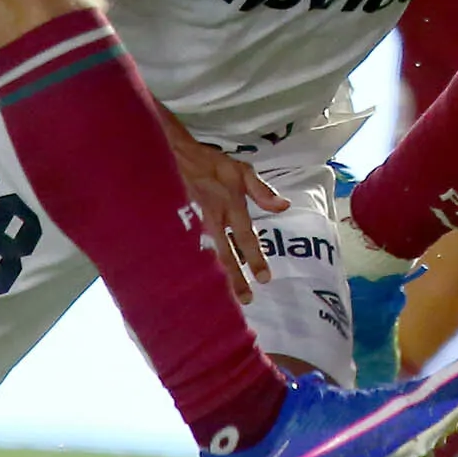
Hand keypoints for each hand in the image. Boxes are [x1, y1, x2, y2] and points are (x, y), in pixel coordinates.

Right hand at [169, 128, 287, 304]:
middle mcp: (214, 221)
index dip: (255, 258)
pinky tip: (199, 282)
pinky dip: (198, 267)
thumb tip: (284, 206)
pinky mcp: (182, 226)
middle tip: (246, 300)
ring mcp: (196, 225)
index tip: (265, 279)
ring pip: (209, 256)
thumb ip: (262, 191)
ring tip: (225, 298)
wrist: (173, 156)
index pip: (246, 238)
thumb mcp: (241, 170)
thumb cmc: (210, 163)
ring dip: (218, 277)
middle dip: (236, 279)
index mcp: (230, 207)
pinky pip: (193, 251)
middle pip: (226, 255)